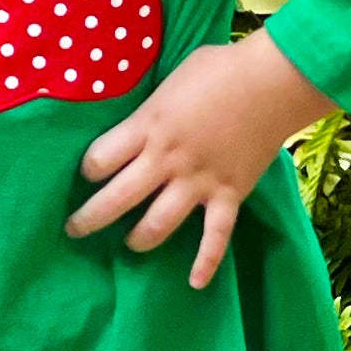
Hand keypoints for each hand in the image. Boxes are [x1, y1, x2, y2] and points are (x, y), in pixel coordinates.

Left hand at [65, 31, 334, 288]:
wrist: (274, 81)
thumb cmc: (222, 68)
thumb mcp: (172, 77)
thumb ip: (152, 105)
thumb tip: (141, 115)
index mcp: (148, 125)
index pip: (99, 159)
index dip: (88, 169)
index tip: (89, 173)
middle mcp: (166, 159)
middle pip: (116, 198)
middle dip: (90, 218)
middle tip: (76, 229)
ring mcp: (198, 181)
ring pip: (157, 224)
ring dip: (138, 239)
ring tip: (130, 244)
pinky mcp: (229, 194)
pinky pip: (215, 236)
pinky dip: (206, 262)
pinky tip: (195, 283)